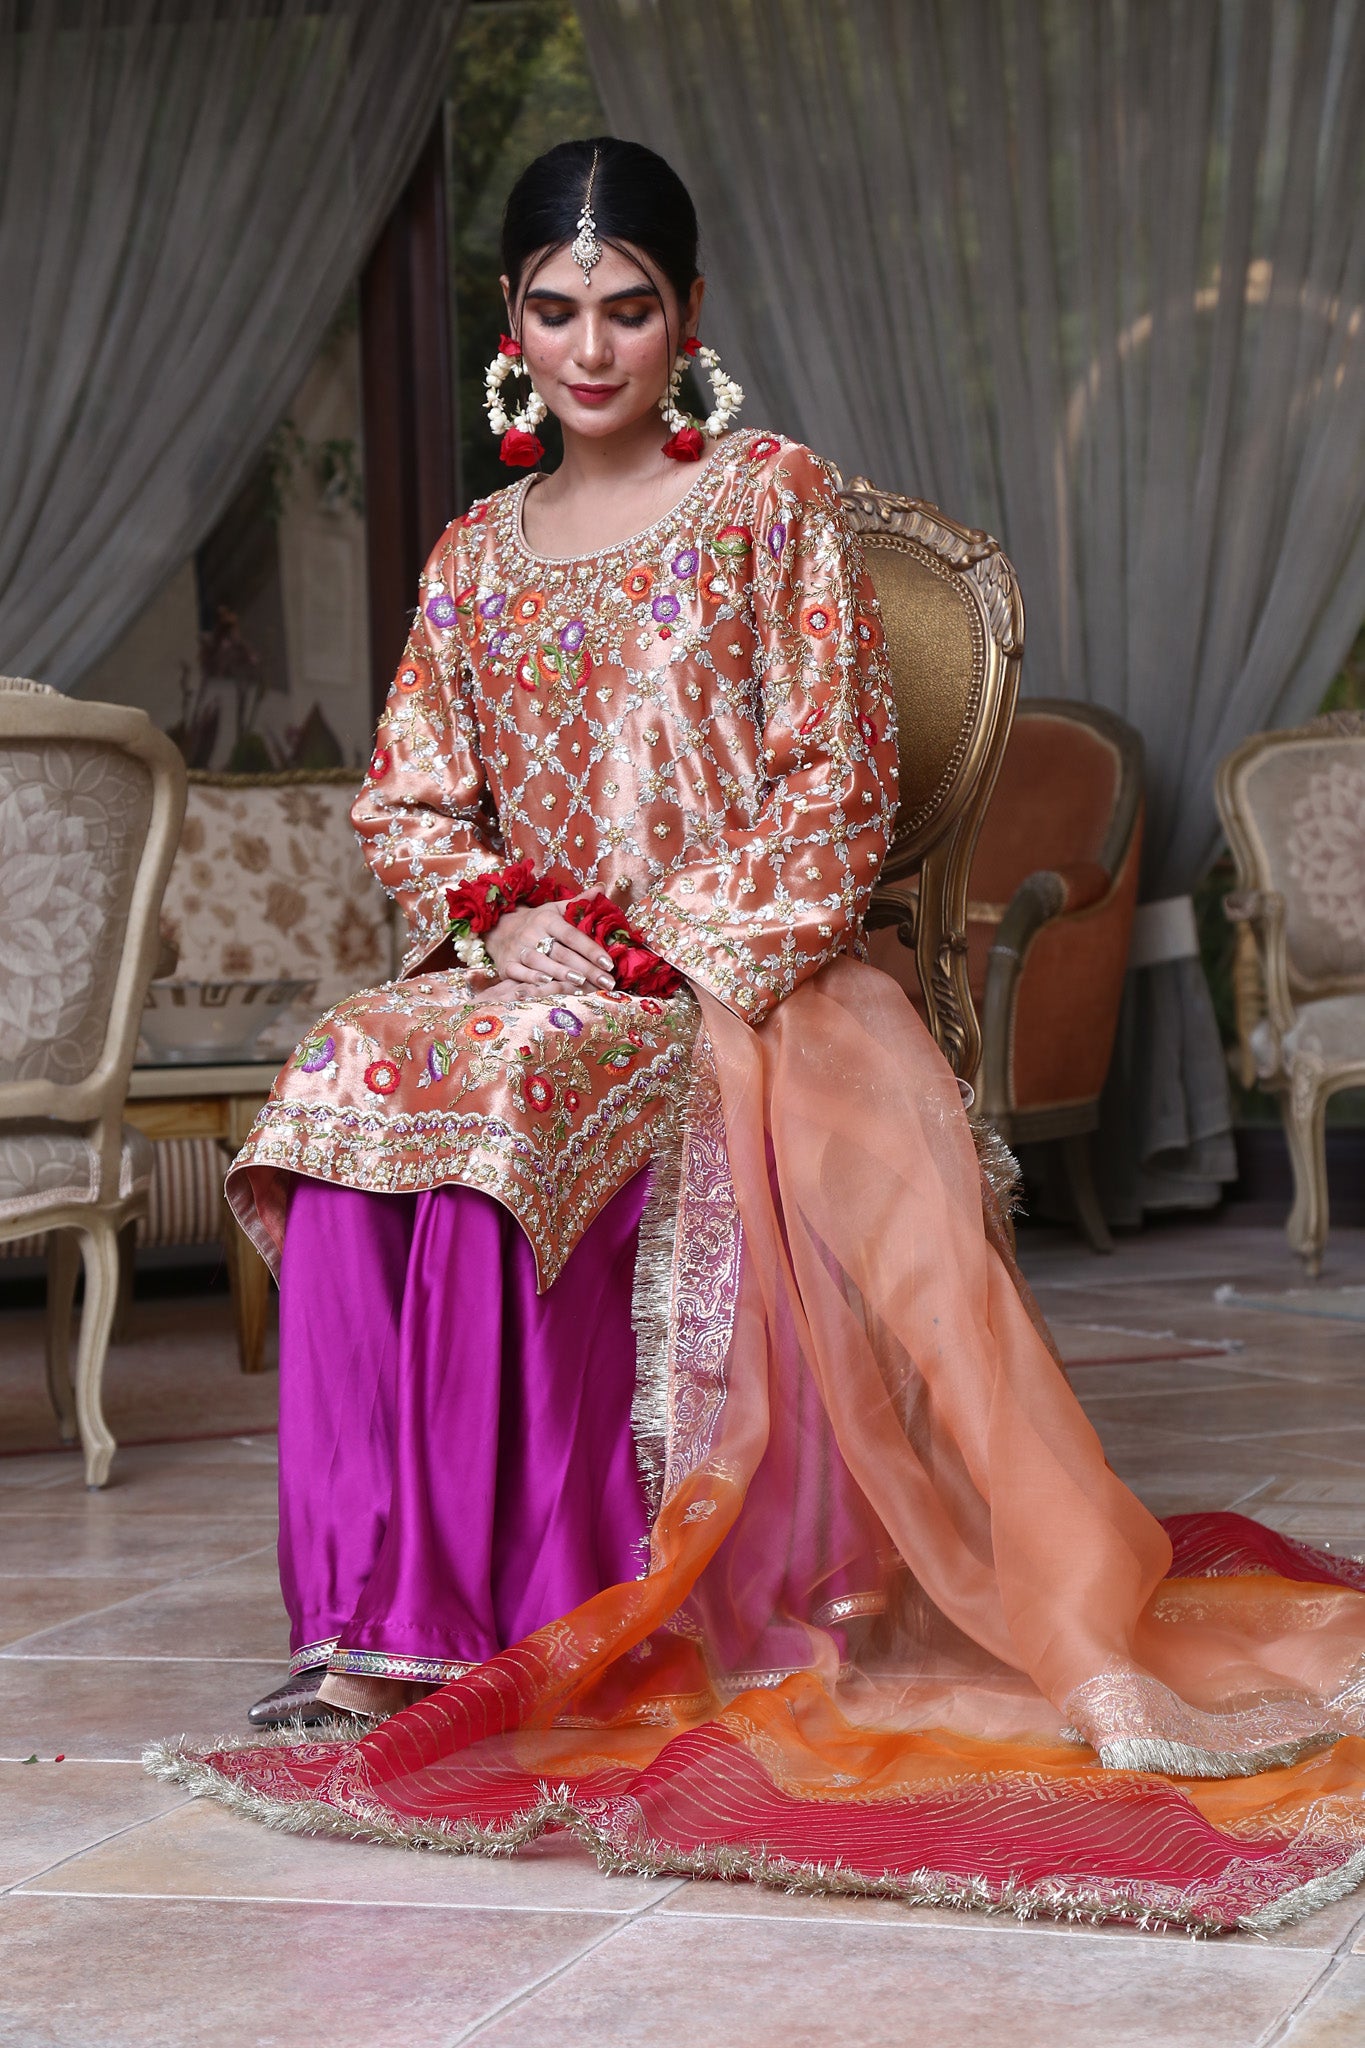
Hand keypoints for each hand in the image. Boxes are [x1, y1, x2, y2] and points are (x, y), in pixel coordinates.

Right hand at [487, 901, 615, 991]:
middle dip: (586, 969)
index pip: (573, 935)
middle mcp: (532, 933)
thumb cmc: (536, 922)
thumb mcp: (555, 909)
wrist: (499, 930)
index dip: (591, 949)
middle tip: (607, 982)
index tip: (609, 963)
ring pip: (542, 963)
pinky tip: (549, 985)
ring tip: (584, 986)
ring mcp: (518, 949)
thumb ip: (579, 902)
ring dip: (562, 975)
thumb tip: (602, 888)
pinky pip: (520, 973)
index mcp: (547, 920)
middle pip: (562, 953)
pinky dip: (533, 980)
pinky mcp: (506, 964)